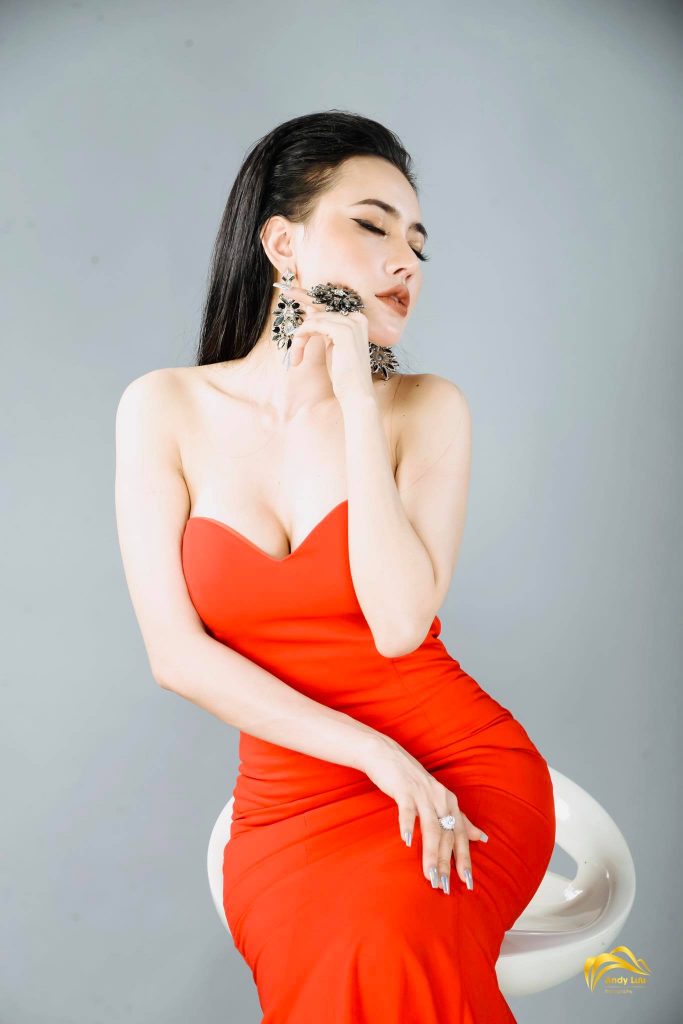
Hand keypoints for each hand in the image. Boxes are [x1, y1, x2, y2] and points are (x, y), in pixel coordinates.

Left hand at [274, 281, 374, 403]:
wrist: (356, 394)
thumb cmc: (344, 374)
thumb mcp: (331, 346)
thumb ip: (323, 327)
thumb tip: (310, 309)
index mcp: (357, 320)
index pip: (328, 306)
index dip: (308, 297)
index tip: (290, 290)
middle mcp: (357, 318)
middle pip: (319, 311)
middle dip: (302, 321)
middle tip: (291, 321)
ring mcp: (352, 323)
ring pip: (314, 319)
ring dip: (300, 338)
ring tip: (297, 358)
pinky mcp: (344, 331)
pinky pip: (313, 324)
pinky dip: (302, 336)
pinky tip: (299, 353)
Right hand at [361, 734, 488, 893]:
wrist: (386, 755)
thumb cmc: (411, 780)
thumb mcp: (438, 798)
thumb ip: (459, 818)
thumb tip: (481, 836)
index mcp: (449, 801)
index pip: (461, 835)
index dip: (464, 858)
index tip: (468, 882)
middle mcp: (440, 798)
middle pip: (448, 835)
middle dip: (447, 863)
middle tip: (446, 887)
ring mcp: (422, 793)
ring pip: (431, 828)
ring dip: (431, 854)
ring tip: (430, 876)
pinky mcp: (404, 789)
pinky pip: (407, 810)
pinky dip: (407, 825)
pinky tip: (406, 841)